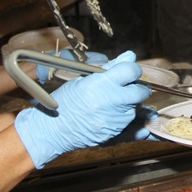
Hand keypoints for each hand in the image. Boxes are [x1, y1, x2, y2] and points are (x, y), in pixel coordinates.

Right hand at [13, 51, 150, 167]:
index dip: (132, 69)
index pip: (131, 71)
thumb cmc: (64, 102)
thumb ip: (110, 68)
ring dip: (129, 104)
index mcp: (100, 84)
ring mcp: (113, 120)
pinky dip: (124, 118)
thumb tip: (130, 56)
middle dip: (137, 88)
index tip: (129, 71)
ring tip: (110, 104)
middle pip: (140, 92)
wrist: (51, 130)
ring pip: (135, 109)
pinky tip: (112, 115)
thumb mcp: (83, 79)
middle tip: (128, 87)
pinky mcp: (114, 134)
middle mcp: (110, 102)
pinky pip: (130, 124)